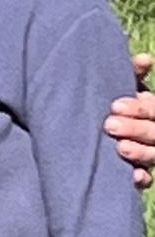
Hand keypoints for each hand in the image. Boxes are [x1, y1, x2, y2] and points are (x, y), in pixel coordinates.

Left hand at [105, 52, 154, 189]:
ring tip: (120, 148)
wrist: (88, 128)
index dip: (140, 108)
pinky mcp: (142, 171)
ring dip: (141, 152)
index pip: (154, 109)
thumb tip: (145, 59)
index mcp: (151, 111)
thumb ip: (131, 72)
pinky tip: (135, 176)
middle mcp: (154, 131)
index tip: (114, 106)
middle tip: (109, 125)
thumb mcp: (120, 87)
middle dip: (136, 128)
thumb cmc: (111, 103)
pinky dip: (143, 178)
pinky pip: (149, 178)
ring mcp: (150, 152)